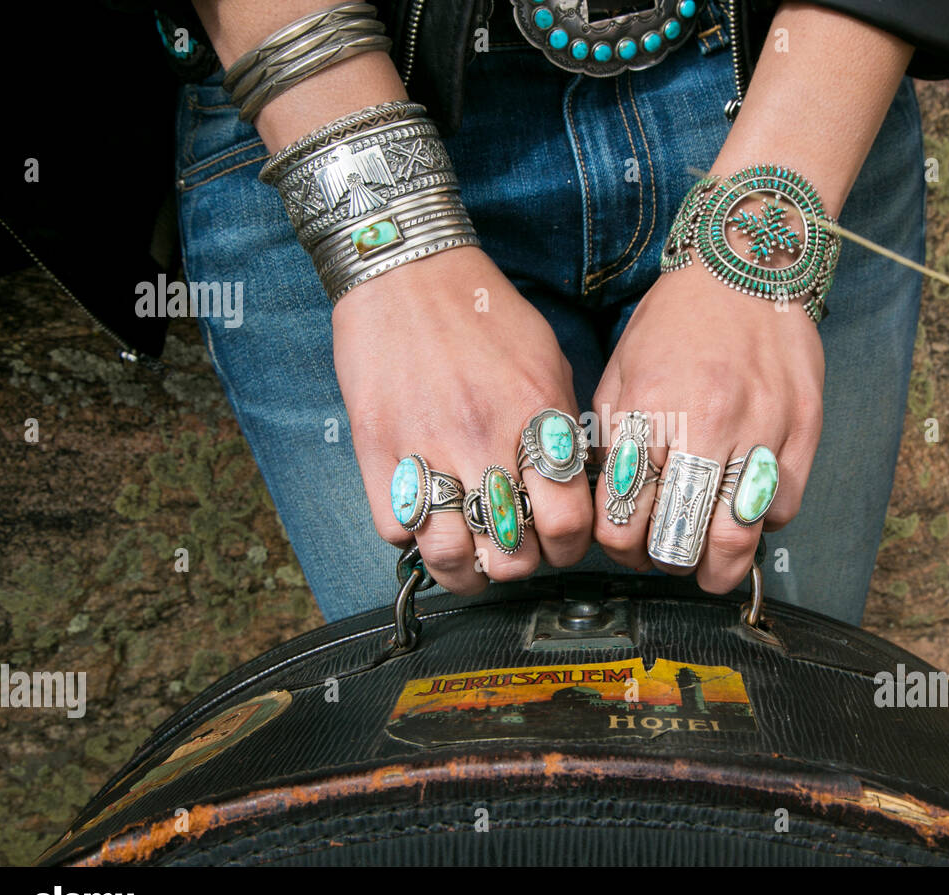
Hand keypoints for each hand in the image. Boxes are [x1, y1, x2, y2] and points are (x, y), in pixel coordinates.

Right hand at [333, 247, 591, 593]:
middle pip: (512, 553)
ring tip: (470, 559)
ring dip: (466, 571)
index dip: (568, 547)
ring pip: (450, 557)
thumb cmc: (481, 311)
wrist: (405, 270)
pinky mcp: (376, 450)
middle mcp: (483, 439)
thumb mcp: (547, 359)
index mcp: (535, 417)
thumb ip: (561, 425)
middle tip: (514, 549)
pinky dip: (413, 537)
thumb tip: (573, 482)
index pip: (567, 522)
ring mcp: (425, 448)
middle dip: (520, 563)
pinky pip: (396, 531)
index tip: (558, 541)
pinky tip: (426, 520)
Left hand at [592, 264, 824, 591]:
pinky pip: (783, 508)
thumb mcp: (621, 375)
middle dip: (669, 563)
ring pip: (737, 538)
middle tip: (670, 556)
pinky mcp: (804, 427)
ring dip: (719, 564)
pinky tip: (746, 506)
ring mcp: (761, 427)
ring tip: (711, 562)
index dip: (621, 549)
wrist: (745, 267)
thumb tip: (613, 506)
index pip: (623, 521)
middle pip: (680, 542)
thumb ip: (614, 443)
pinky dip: (763, 522)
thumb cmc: (675, 322)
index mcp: (648, 412)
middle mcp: (705, 423)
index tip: (629, 545)